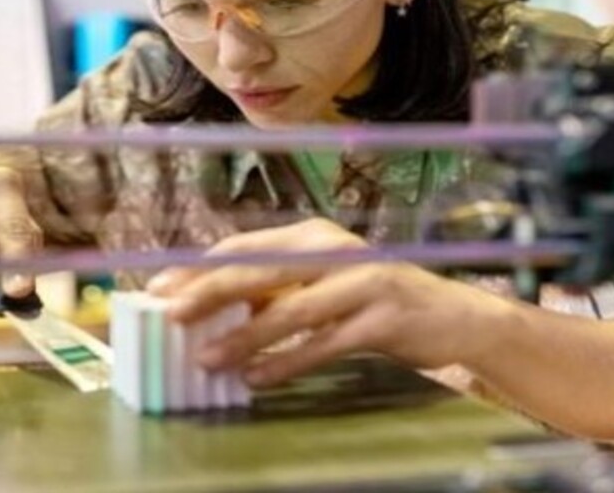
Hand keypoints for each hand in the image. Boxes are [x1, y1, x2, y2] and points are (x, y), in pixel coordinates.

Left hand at [148, 218, 513, 385]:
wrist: (453, 316)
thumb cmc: (375, 300)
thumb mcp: (324, 285)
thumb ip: (277, 290)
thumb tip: (214, 308)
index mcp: (314, 236)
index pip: (244, 246)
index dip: (200, 267)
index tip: (160, 288)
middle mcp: (336, 250)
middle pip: (261, 270)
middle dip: (210, 292)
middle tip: (170, 314)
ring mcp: (362, 282)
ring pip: (290, 309)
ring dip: (244, 335)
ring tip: (206, 357)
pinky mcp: (383, 318)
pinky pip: (324, 343)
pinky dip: (287, 361)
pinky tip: (257, 377)